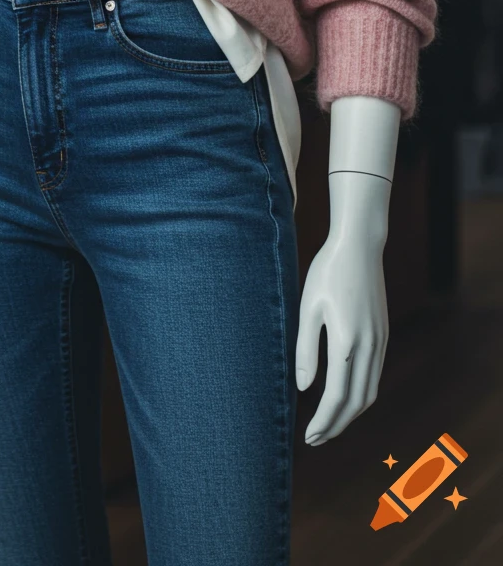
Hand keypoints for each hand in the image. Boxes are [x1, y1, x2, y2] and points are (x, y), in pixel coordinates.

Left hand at [295, 223, 387, 444]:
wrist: (359, 246)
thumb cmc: (327, 273)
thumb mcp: (308, 308)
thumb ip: (305, 350)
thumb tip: (303, 388)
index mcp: (347, 342)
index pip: (336, 397)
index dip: (323, 422)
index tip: (308, 437)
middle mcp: (369, 347)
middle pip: (356, 402)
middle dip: (336, 426)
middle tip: (316, 440)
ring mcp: (380, 341)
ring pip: (369, 392)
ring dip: (351, 414)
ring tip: (329, 425)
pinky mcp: (384, 335)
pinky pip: (375, 376)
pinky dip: (361, 395)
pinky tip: (345, 397)